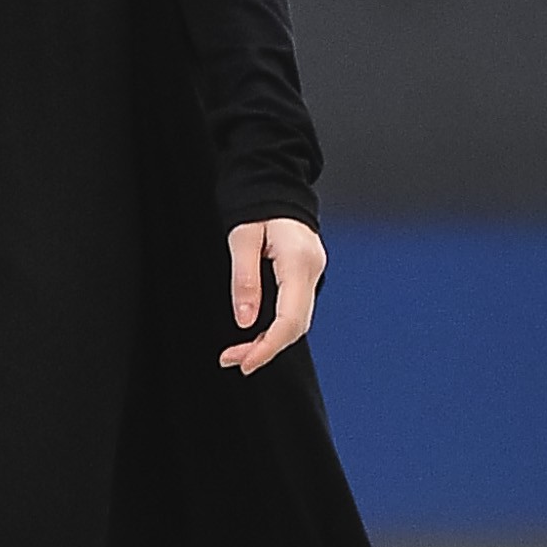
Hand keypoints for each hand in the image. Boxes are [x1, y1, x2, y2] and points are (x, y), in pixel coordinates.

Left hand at [221, 218, 324, 376]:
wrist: (274, 183)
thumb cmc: (257, 204)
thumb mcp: (242, 238)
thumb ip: (245, 280)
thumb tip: (245, 321)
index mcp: (299, 262)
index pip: (290, 319)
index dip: (268, 347)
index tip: (244, 363)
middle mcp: (312, 271)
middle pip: (296, 326)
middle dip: (266, 349)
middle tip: (233, 361)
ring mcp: (312, 274)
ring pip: (297, 321)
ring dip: (270, 341)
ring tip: (239, 353)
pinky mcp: (305, 275)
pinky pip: (295, 309)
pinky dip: (276, 327)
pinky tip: (256, 334)